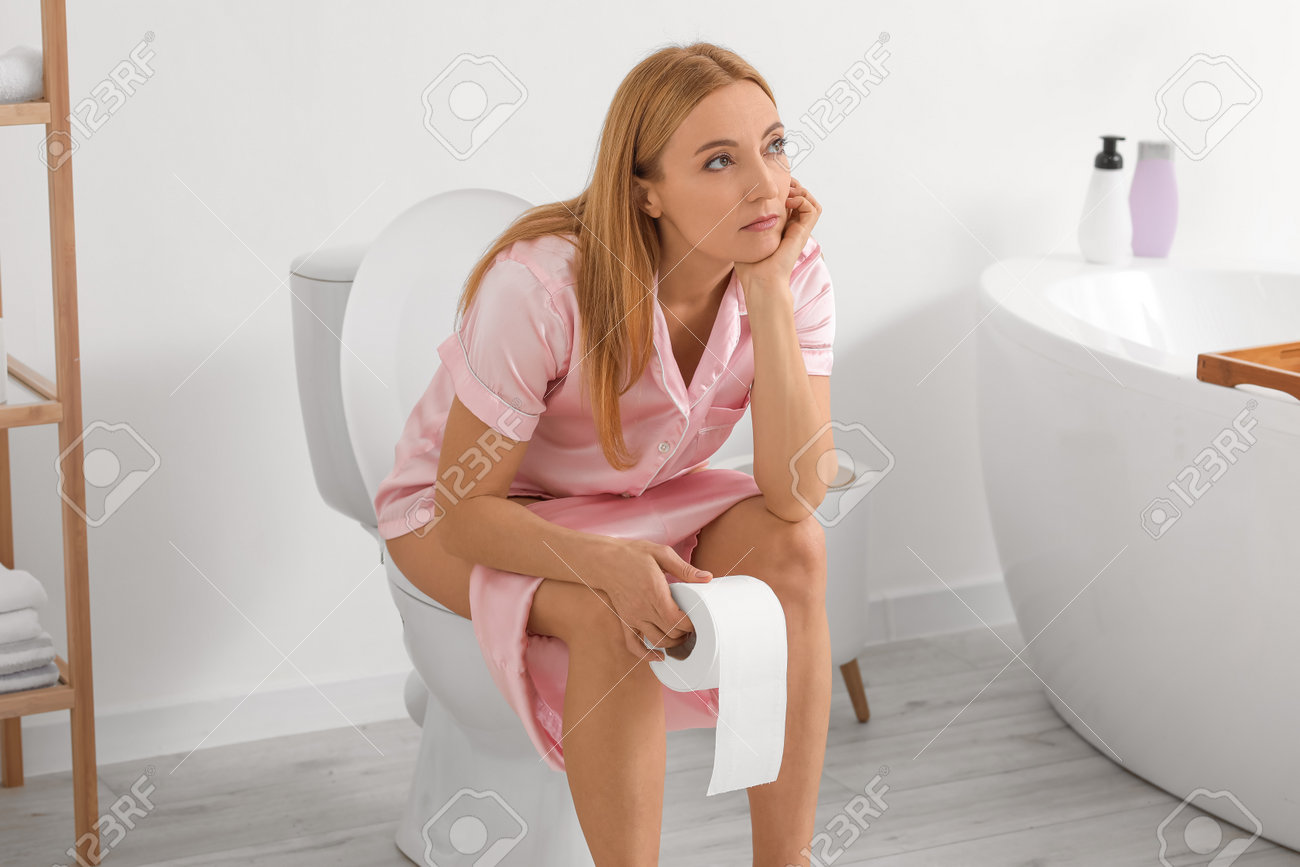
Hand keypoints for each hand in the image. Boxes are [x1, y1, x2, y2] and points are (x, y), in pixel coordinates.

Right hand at [587, 538, 713, 660]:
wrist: (605, 560)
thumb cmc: (633, 555)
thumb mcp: (661, 554)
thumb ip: (685, 569)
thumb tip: (707, 577)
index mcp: (655, 592)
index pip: (677, 619)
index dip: (691, 624)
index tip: (700, 619)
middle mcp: (643, 608)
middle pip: (670, 632)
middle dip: (686, 633)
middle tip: (695, 626)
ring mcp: (633, 617)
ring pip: (657, 641)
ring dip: (673, 643)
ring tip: (683, 636)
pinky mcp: (625, 621)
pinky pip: (634, 645)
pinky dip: (647, 655)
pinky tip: (659, 656)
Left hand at [734, 176, 822, 289]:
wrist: (760, 281)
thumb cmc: (750, 267)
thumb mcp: (743, 239)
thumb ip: (742, 225)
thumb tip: (732, 210)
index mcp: (780, 229)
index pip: (787, 204)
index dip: (782, 191)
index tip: (769, 185)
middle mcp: (792, 228)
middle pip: (801, 199)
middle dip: (792, 186)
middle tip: (780, 183)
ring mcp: (799, 231)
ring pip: (811, 202)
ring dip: (800, 191)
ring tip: (786, 191)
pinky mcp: (803, 233)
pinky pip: (813, 209)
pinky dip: (804, 200)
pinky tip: (788, 202)